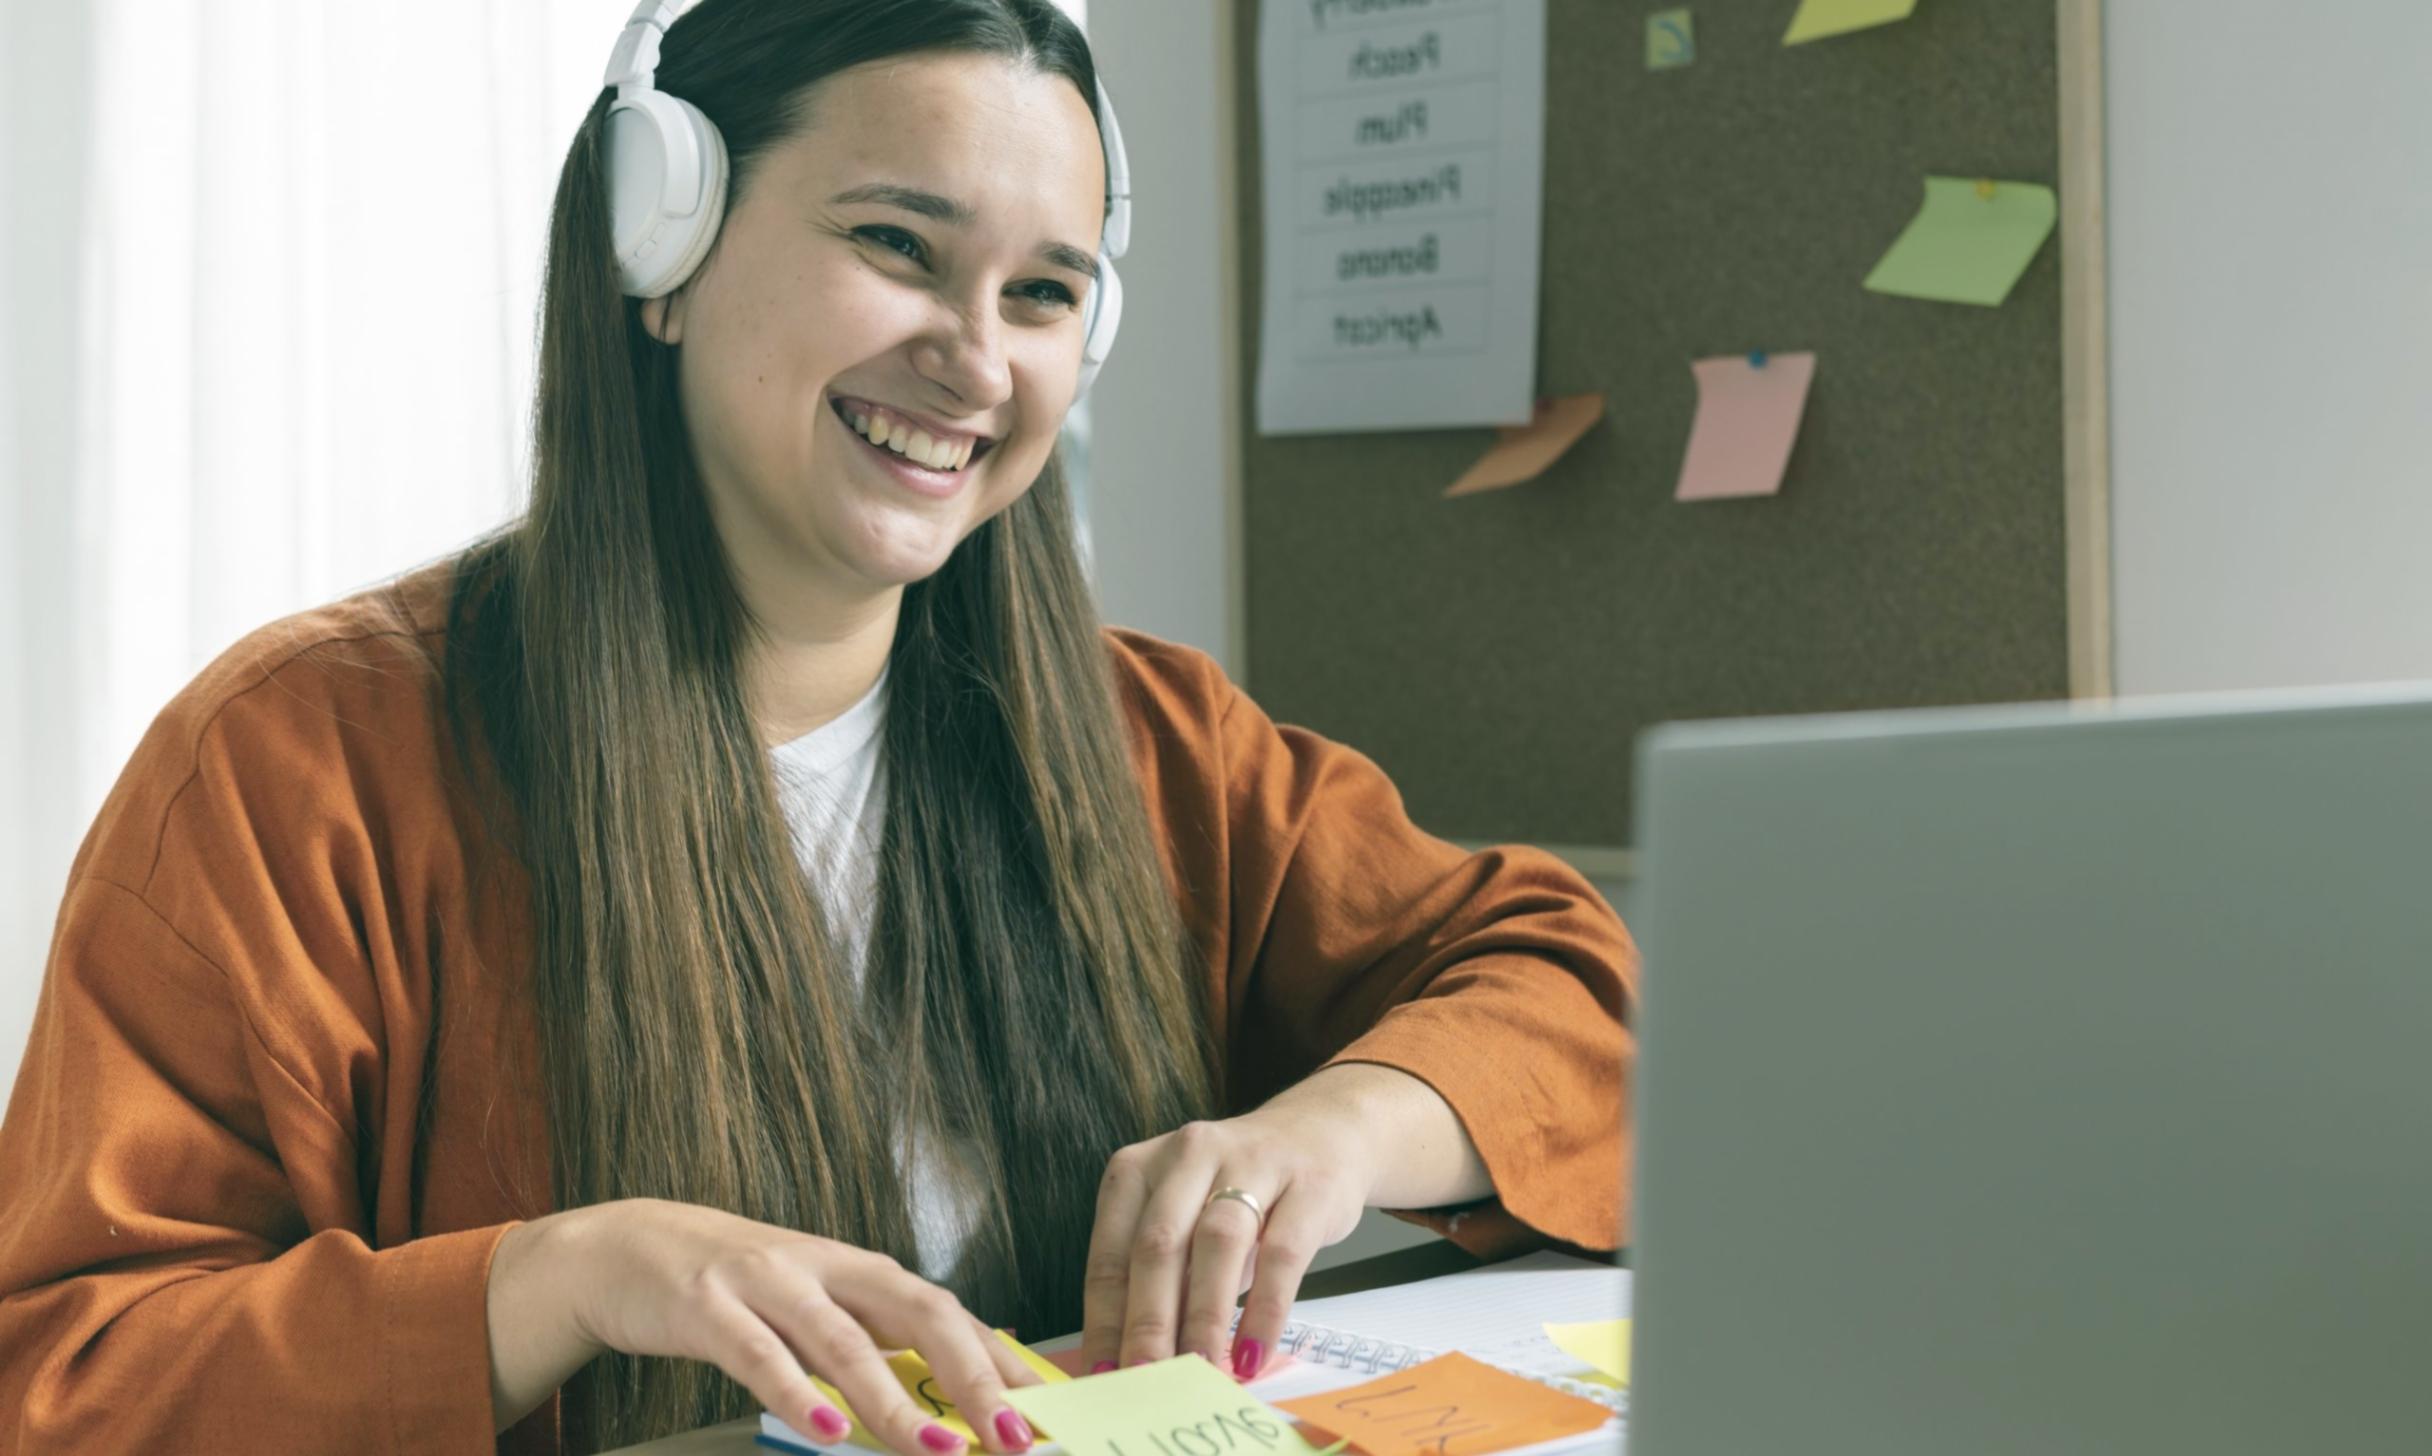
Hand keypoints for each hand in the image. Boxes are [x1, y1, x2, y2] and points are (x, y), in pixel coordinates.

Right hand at [486, 1198, 1043, 1453]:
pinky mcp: (708, 1306)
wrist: (625, 1250)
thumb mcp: (814, 1310)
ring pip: (845, 1344)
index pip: (951, 1314)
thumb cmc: (737, 1290)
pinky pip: (760, 1355)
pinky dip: (797, 1395)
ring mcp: (767, 1283)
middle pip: (919, 1316)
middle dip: (974, 1379)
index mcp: (863, 1272)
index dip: (1003, 1360)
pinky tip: (829, 1433)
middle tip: (1015, 1437)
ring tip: (939, 1451)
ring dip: (897, 1403)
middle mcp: (826, 1269)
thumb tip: (948, 1403)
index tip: (1050, 1409)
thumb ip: (872, 1349)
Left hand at [1077, 1106, 1373, 1380]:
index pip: (1111, 1252)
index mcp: (1140, 1167)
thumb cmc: (1239, 1190)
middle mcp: (1189, 1155)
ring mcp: (1251, 1163)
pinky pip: (1283, 1254)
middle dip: (1147, 1323)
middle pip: (1159, 1246)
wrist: (1323, 1132)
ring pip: (1217, 1244)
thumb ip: (1162, 1277)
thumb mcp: (1186, 1219)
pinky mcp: (1308, 1186)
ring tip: (1198, 1373)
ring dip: (1203, 1317)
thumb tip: (1136, 1360)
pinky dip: (1265, 1311)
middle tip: (1145, 1381)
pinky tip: (1253, 1354)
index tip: (1104, 1375)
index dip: (1104, 1320)